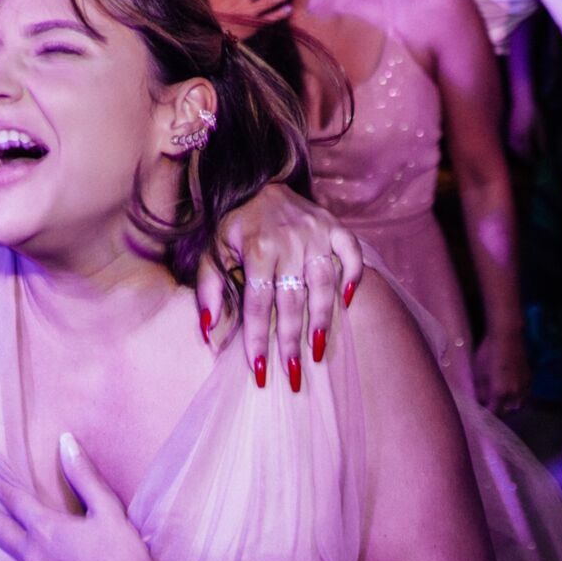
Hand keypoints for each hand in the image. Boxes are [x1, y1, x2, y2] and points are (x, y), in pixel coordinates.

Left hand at [200, 185, 364, 392]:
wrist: (257, 184)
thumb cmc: (234, 227)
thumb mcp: (212, 252)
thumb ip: (209, 289)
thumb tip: (208, 329)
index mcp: (256, 247)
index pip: (258, 303)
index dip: (258, 339)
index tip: (260, 371)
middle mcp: (288, 240)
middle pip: (291, 300)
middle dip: (291, 342)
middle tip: (294, 376)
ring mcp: (315, 232)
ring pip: (323, 283)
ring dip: (322, 318)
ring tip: (318, 351)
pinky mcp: (333, 226)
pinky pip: (351, 252)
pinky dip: (353, 275)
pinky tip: (348, 302)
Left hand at [473, 327, 530, 414]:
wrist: (507, 337)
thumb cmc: (488, 353)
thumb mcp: (478, 372)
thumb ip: (479, 390)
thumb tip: (478, 401)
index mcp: (500, 393)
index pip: (494, 414)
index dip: (487, 416)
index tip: (481, 415)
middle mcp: (514, 394)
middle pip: (507, 412)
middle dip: (498, 411)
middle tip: (489, 406)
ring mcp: (524, 387)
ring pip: (517, 405)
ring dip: (509, 406)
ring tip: (500, 401)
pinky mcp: (530, 380)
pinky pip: (524, 396)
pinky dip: (517, 397)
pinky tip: (510, 392)